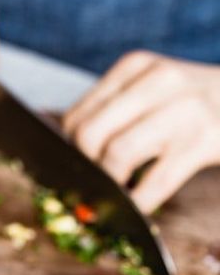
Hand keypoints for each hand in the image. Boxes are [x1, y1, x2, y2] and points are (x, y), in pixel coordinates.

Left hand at [63, 52, 219, 211]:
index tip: (77, 170)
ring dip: (111, 185)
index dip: (69, 152)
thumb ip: (116, 112)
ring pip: (117, 156)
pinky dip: (138, 202)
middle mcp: (158, 80)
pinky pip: (155, 183)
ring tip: (118, 193)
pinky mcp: (204, 140)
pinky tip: (137, 207)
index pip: (77, 116)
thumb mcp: (155, 89)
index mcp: (136, 66)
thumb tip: (70, 162)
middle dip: (86, 168)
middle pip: (89, 135)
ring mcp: (183, 109)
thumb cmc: (193, 103)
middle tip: (96, 184)